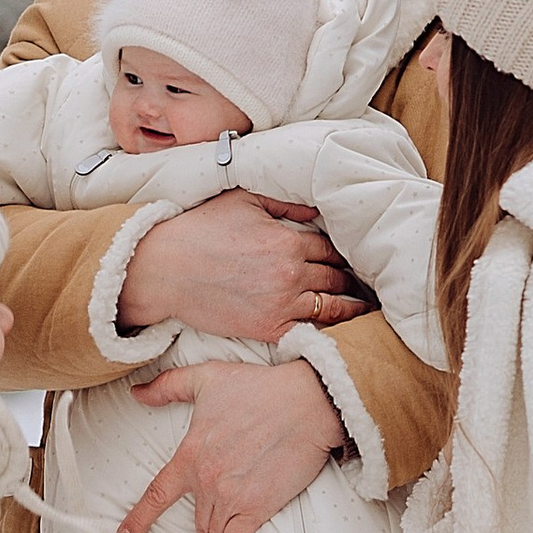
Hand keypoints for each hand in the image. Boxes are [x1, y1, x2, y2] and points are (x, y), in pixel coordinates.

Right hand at [118, 194, 363, 345]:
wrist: (165, 270)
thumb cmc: (201, 229)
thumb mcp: (244, 200)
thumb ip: (285, 203)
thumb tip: (317, 207)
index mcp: (288, 241)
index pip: (331, 247)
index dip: (342, 250)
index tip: (355, 255)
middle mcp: (291, 274)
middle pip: (337, 277)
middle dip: (350, 277)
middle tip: (367, 281)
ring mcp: (281, 304)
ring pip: (332, 306)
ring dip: (350, 305)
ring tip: (364, 306)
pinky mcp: (268, 329)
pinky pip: (311, 331)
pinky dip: (328, 329)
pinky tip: (340, 329)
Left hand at [119, 360, 346, 532]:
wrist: (306, 402)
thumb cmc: (261, 388)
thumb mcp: (208, 377)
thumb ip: (168, 386)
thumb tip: (137, 393)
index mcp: (191, 454)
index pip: (157, 494)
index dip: (138, 520)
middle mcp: (207, 480)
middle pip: (196, 521)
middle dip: (202, 527)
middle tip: (214, 527)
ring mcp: (233, 497)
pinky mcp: (259, 508)